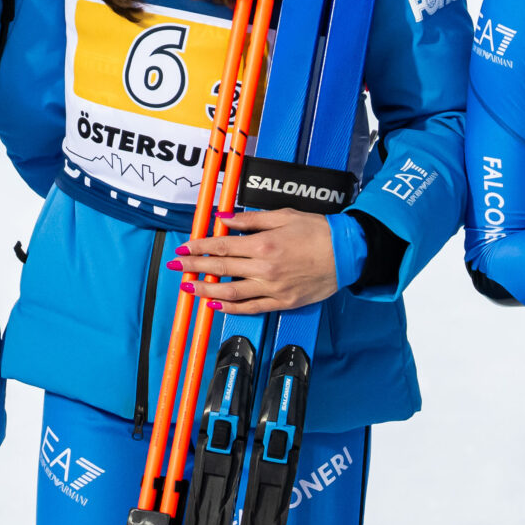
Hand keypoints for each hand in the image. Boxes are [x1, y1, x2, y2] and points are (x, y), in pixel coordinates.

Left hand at [170, 209, 337, 314]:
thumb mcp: (283, 216)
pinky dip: (231, 308)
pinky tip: (216, 305)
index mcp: (264, 244)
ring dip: (206, 290)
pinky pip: (252, 307)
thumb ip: (250, 220)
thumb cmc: (319, 231)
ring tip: (189, 288)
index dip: (199, 247)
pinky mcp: (283, 302)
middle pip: (221, 268)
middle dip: (194, 267)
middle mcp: (265, 268)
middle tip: (176, 267)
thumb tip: (224, 219)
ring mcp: (274, 288)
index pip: (221, 246)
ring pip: (231, 292)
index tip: (184, 248)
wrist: (348, 253)